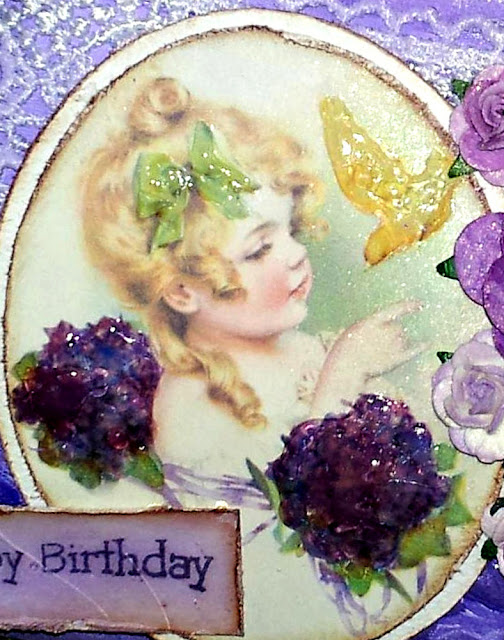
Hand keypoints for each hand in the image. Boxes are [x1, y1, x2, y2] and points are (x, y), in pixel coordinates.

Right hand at [310, 300, 423, 414]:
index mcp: (373, 321)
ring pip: (403, 339)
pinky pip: (413, 350)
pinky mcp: (397, 359)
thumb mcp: (355, 332)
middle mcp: (386, 331)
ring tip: (381, 353)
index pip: (395, 310)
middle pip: (397, 328)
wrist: (345, 370)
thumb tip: (386, 328)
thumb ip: (372, 327)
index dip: (408, 306)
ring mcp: (392, 346)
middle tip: (377, 344)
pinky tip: (426, 343)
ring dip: (397, 343)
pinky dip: (420, 346)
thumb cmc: (345, 351)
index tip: (420, 304)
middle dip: (391, 333)